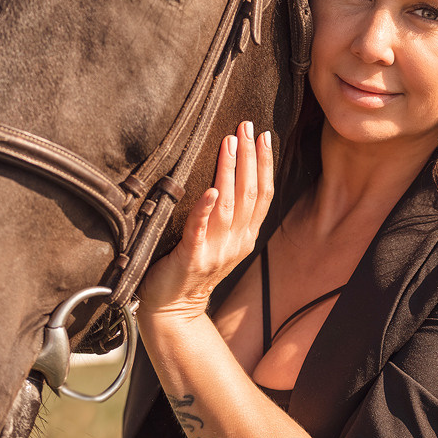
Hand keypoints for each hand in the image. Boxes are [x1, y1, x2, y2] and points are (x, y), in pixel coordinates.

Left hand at [138, 122, 272, 324]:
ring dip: (230, 171)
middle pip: (249, 193)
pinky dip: (205, 209)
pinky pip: (199, 230)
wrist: (173, 311)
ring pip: (228, 205)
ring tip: (230, 143)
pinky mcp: (191, 258)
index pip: (262, 194)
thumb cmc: (191, 270)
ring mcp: (215, 251)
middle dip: (250, 157)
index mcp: (244, 236)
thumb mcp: (220, 242)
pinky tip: (209, 190)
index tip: (262, 135)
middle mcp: (235, 242)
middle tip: (246, 126)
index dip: (264, 163)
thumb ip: (228, 216)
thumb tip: (228, 176)